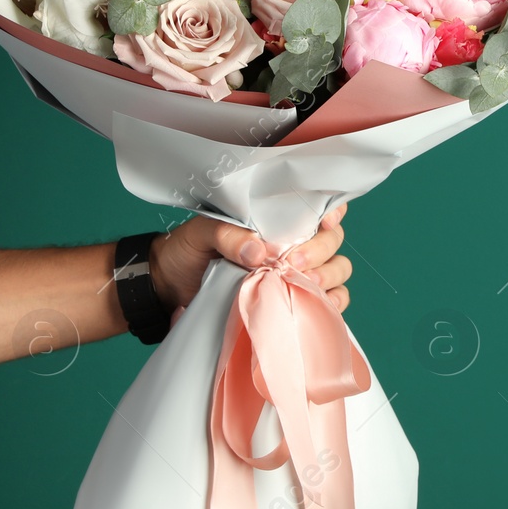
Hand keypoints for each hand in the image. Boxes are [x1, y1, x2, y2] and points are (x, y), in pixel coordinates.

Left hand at [148, 204, 350, 314]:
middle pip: (332, 240)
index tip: (325, 221)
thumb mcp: (200, 233)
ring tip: (305, 282)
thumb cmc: (187, 251)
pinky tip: (318, 303)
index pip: (318, 205)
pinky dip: (331, 302)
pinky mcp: (295, 300)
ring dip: (329, 275)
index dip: (332, 210)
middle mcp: (294, 243)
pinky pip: (330, 300)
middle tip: (294, 262)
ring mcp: (297, 273)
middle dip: (321, 250)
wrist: (170, 287)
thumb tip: (259, 251)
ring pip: (337, 268)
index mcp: (276, 219)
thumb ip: (227, 234)